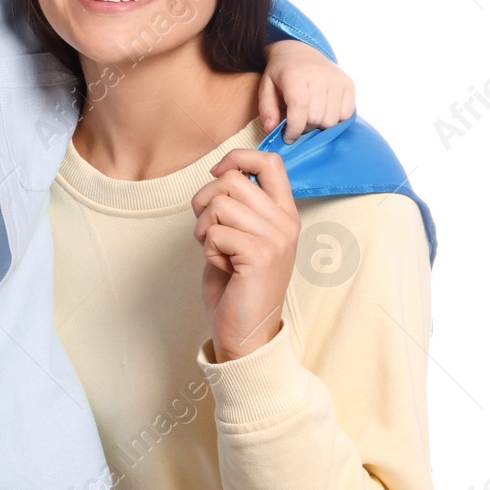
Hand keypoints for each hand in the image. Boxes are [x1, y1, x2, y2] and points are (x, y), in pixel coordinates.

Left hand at [193, 148, 300, 362]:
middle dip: (205, 201)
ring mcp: (276, 238)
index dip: (237, 158)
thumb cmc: (237, 283)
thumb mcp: (242, 235)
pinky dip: (208, 250)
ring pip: (218, 205)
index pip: (270, 161)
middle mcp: (285, 222)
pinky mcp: (260, 255)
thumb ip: (239, 204)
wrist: (246, 330)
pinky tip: (223, 267)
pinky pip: (215, 233)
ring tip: (218, 252)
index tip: (217, 173)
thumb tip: (222, 171)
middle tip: (208, 230)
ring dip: (204, 229)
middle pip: (232, 180)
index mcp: (284, 213)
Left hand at [258, 39, 354, 142]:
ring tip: (310, 117)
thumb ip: (267, 109)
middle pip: (317, 118)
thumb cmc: (281, 73)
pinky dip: (335, 119)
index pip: (300, 109)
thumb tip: (271, 130)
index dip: (294, 129)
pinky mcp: (349, 84)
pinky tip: (323, 112)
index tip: (288, 137)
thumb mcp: (266, 87)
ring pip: (333, 119)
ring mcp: (337, 80)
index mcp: (296, 75)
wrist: (300, 51)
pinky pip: (346, 114)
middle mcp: (320, 76)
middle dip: (305, 128)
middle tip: (298, 123)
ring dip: (320, 125)